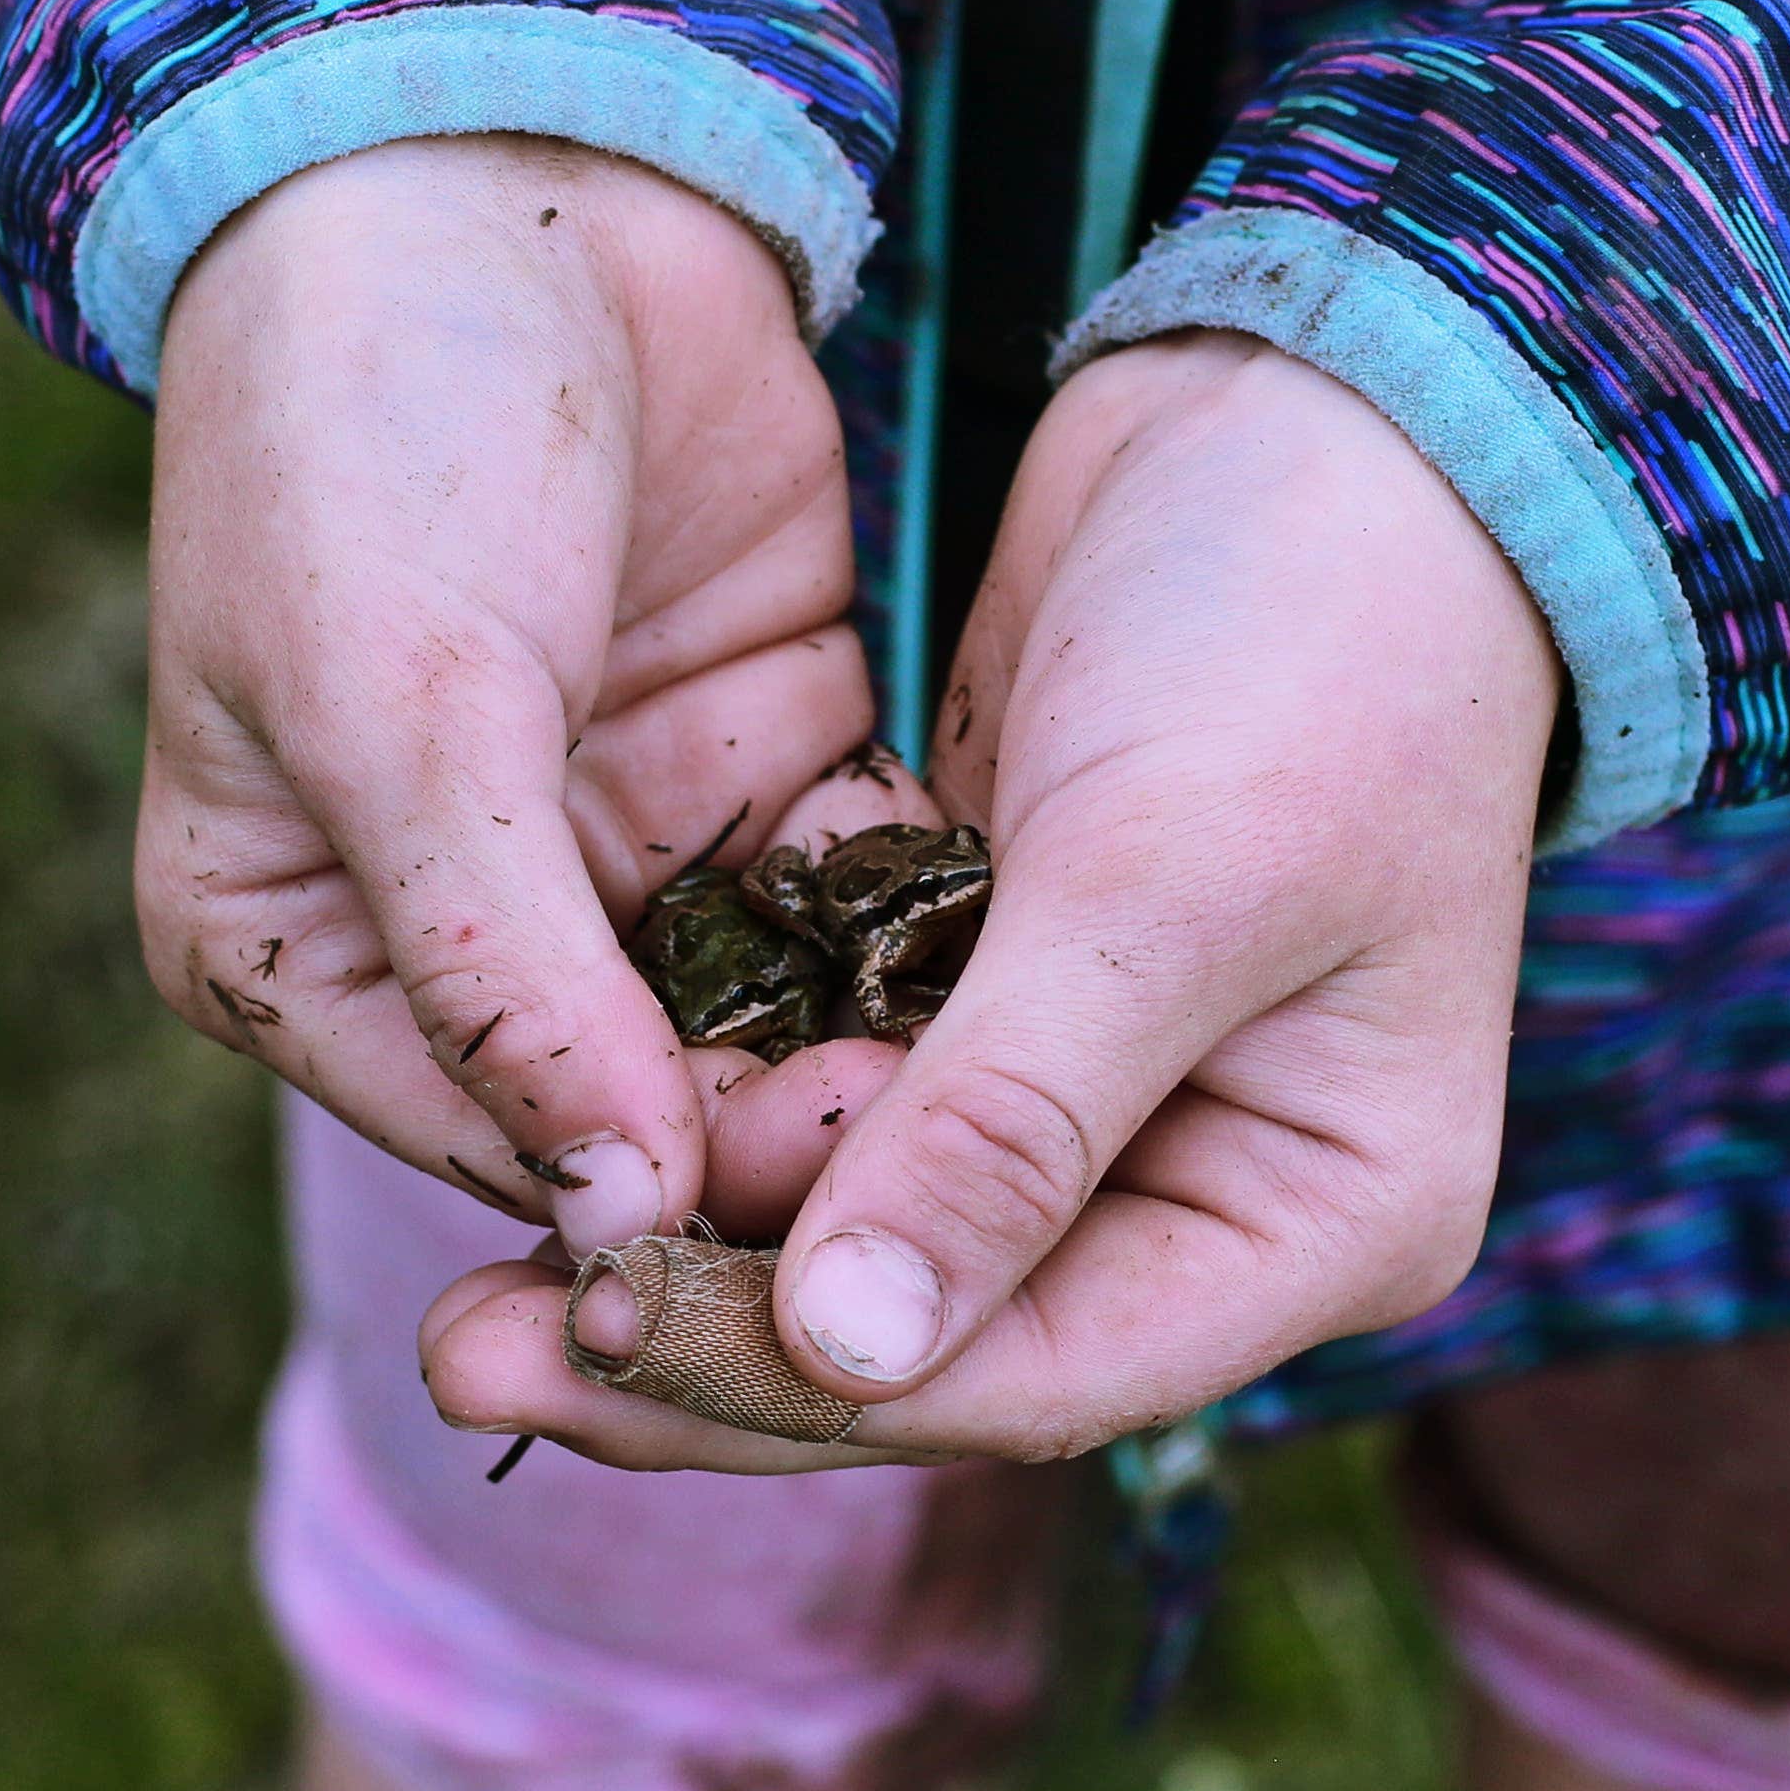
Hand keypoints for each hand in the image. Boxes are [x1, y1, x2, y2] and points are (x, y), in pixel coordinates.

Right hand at [140, 135, 896, 1250]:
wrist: (500, 158)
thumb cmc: (375, 428)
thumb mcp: (406, 709)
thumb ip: (500, 969)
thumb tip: (606, 1211)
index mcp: (288, 941)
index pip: (478, 1134)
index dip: (627, 1208)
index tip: (784, 1261)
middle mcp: (450, 922)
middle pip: (630, 1105)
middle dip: (770, 1152)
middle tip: (923, 1192)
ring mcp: (614, 838)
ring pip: (761, 1020)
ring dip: (869, 1066)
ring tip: (995, 1112)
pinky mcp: (757, 745)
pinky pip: (854, 897)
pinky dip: (930, 944)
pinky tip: (1042, 991)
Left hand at [426, 334, 1560, 1464]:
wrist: (1324, 403)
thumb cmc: (1308, 634)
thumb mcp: (1163, 886)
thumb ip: (1004, 1131)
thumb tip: (846, 1362)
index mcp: (1317, 1220)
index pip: (1035, 1375)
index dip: (802, 1387)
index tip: (596, 1346)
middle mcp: (1208, 1196)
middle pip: (922, 1335)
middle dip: (700, 1351)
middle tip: (465, 1353)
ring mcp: (1094, 1099)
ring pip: (848, 1229)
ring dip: (675, 1241)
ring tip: (466, 1287)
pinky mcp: (990, 985)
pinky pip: (825, 1094)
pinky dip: (704, 1111)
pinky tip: (555, 1124)